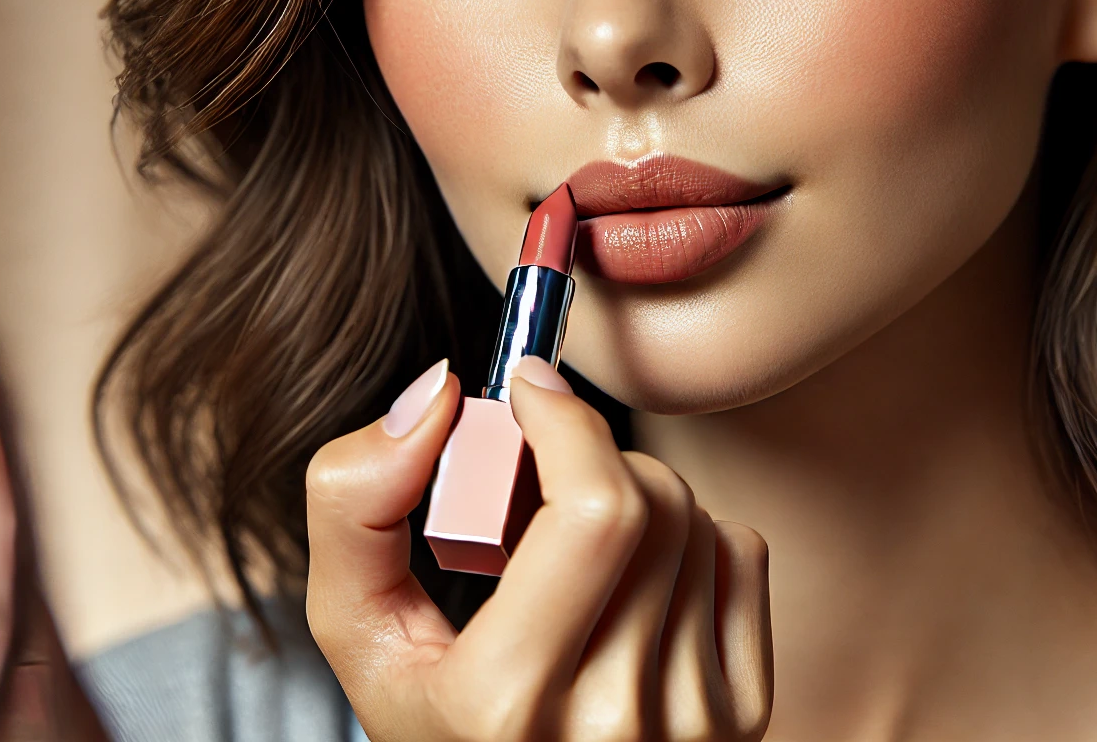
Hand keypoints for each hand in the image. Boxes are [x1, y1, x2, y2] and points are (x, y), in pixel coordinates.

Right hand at [305, 356, 771, 740]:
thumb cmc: (439, 724)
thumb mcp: (360, 636)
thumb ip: (355, 509)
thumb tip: (438, 394)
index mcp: (510, 701)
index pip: (596, 507)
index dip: (567, 418)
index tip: (529, 388)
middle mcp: (615, 721)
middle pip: (652, 499)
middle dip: (590, 453)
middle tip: (534, 476)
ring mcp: (691, 723)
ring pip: (695, 519)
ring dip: (633, 494)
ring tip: (571, 543)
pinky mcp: (740, 715)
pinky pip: (739, 557)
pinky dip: (686, 538)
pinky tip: (628, 580)